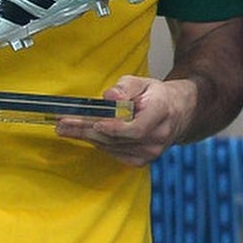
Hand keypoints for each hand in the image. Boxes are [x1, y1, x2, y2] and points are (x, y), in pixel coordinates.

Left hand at [55, 74, 195, 167]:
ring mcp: (151, 151)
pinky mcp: (142, 161)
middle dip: (87, 130)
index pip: (137, 128)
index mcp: (162, 112)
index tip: (95, 122)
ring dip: (88, 136)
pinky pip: (113, 153)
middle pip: (117, 138)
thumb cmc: (157, 95)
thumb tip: (109, 97)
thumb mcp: (143, 82)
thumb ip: (125, 87)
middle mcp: (158, 136)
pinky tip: (88, 133)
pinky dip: (100, 142)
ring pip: (111, 146)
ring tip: (67, 127)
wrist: (178, 112)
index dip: (115, 127)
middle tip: (63, 124)